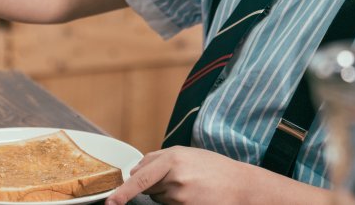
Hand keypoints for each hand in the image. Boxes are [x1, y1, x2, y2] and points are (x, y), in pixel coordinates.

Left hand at [106, 146, 255, 204]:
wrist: (242, 186)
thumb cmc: (214, 168)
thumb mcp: (187, 154)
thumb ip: (159, 159)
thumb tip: (135, 170)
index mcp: (173, 158)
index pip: (140, 177)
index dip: (123, 191)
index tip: (111, 201)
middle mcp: (176, 177)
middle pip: (148, 189)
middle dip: (156, 186)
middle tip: (180, 180)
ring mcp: (182, 197)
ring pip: (160, 200)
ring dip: (168, 195)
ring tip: (191, 187)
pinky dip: (177, 203)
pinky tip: (193, 197)